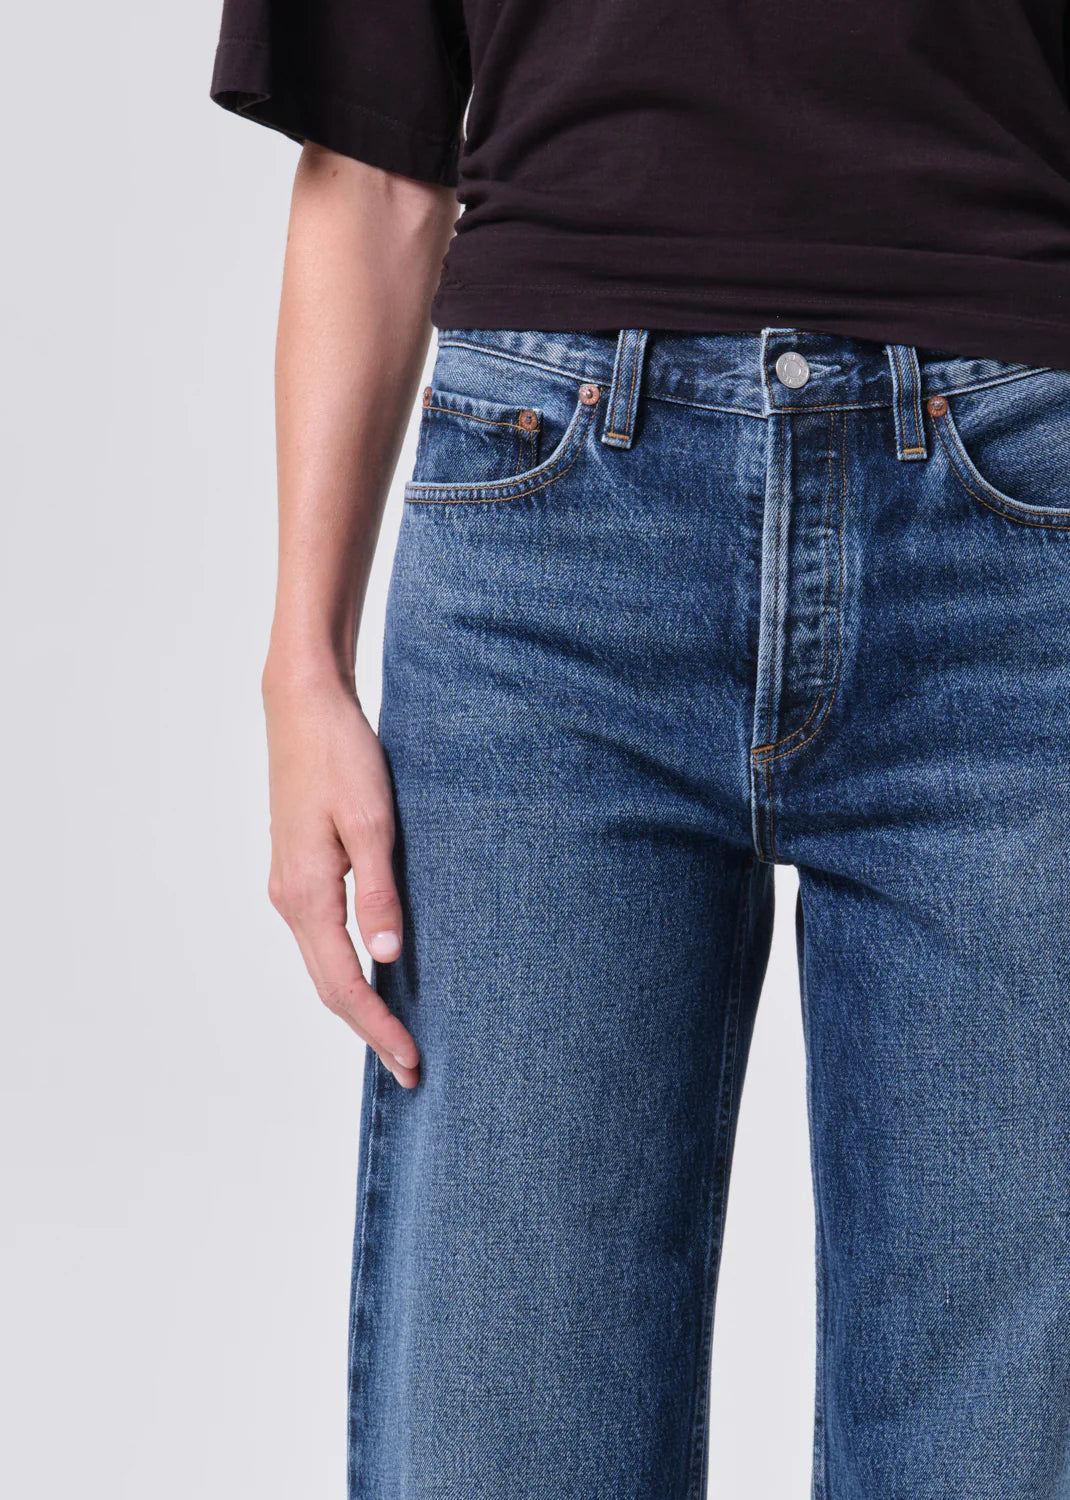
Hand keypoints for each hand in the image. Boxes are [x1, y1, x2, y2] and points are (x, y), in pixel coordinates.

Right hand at [263, 675, 418, 1086]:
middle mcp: (290, 898)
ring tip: (398, 1031)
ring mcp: (290, 884)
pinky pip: (322, 937)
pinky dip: (349, 968)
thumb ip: (380, 893)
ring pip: (323, 964)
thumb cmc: (342, 756)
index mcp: (306, 893)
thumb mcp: (373, 823)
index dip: (378, 1027)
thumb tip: (388, 957)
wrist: (304, 706)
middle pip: (328, 985)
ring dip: (358, 1002)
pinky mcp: (300, 869)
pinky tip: (377, 972)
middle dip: (369, 1029)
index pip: (343, 983)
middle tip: (412, 1067)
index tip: (411, 1060)